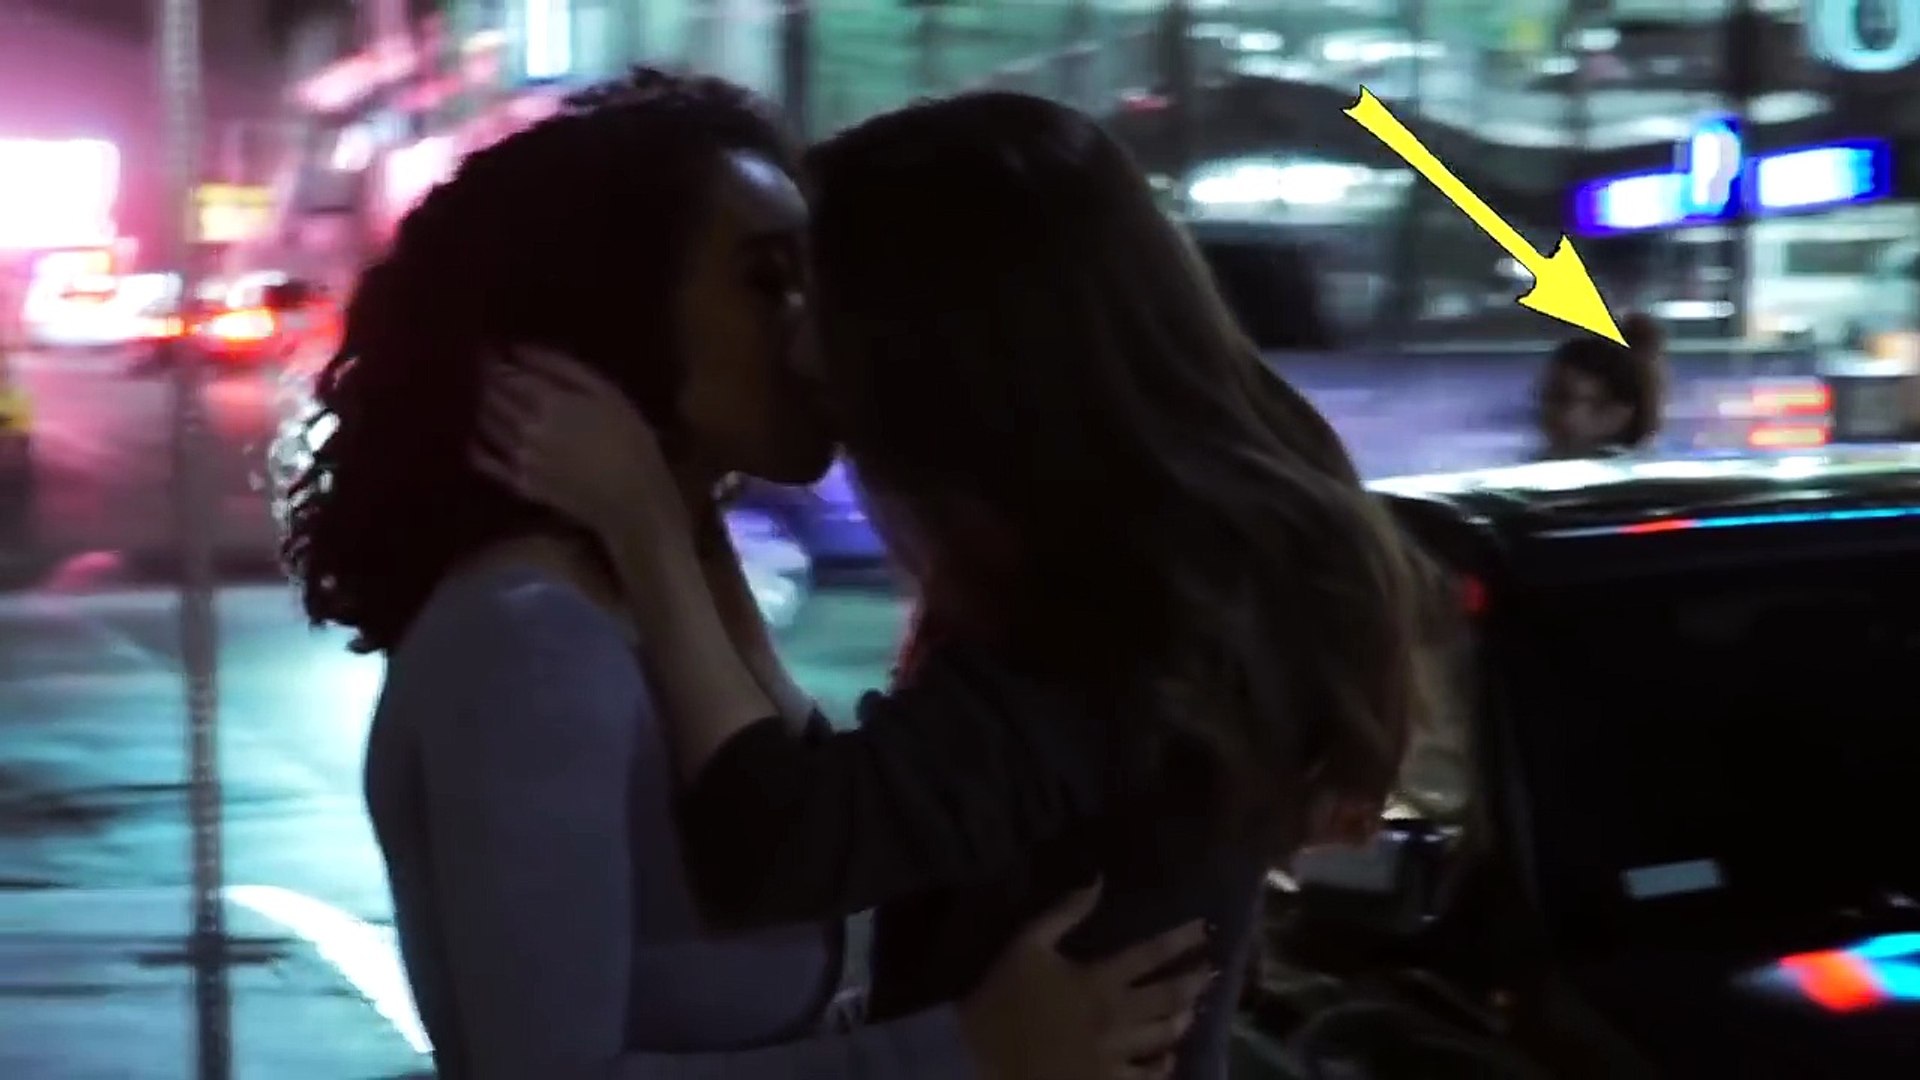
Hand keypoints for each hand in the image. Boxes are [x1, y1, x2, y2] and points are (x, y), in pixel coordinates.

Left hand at [470, 344, 698, 575]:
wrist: (633, 500)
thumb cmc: (630, 440)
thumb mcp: (607, 392)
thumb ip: (562, 367)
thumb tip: (518, 350)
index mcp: (548, 402)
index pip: (506, 375)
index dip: (493, 361)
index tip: (489, 352)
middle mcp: (525, 428)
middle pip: (492, 398)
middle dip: (485, 381)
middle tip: (483, 371)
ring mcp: (518, 458)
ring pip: (486, 424)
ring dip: (482, 407)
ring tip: (484, 397)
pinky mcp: (519, 484)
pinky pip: (484, 462)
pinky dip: (476, 446)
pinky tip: (475, 438)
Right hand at [960, 882, 1213, 1079]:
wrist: (979, 1056)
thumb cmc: (1003, 996)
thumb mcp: (1028, 943)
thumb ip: (1065, 912)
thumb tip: (1097, 880)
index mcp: (1098, 979)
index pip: (1152, 954)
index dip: (1182, 939)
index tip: (1204, 929)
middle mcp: (1116, 1016)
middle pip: (1170, 996)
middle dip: (1196, 980)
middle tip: (1213, 971)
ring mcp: (1114, 1055)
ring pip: (1166, 1036)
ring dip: (1184, 1019)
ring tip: (1194, 1008)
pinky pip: (1148, 1077)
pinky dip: (1164, 1065)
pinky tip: (1169, 1057)